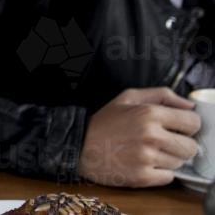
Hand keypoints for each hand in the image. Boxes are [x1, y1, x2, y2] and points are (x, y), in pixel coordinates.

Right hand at [77, 87, 199, 186]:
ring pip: (180, 162)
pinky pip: (169, 177)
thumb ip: (162, 95)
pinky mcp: (142, 177)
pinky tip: (144, 163)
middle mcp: (151, 135)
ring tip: (149, 151)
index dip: (187, 125)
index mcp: (149, 113)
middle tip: (163, 142)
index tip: (178, 127)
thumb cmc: (104, 122)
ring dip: (168, 158)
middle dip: (181, 144)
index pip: (193, 122)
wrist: (78, 146)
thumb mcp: (128, 97)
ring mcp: (147, 158)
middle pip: (191, 146)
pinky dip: (160, 172)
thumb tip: (189, 105)